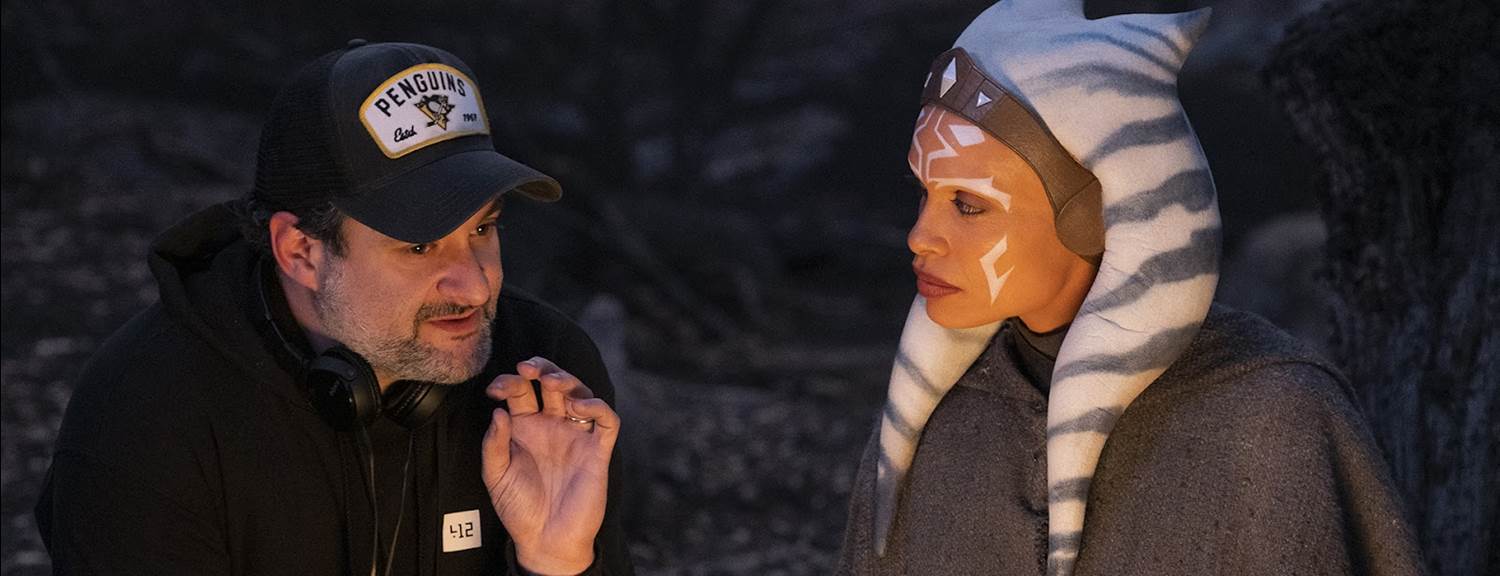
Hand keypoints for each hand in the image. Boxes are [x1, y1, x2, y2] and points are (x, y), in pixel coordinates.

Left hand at [482, 357, 618, 574]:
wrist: (545, 540)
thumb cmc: (519, 509)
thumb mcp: (496, 476)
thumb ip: (494, 444)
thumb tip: (498, 412)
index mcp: (525, 428)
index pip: (521, 392)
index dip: (509, 382)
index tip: (495, 389)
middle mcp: (552, 426)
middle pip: (553, 383)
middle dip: (541, 368)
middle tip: (528, 367)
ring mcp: (576, 436)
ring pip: (580, 393)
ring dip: (568, 380)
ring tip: (552, 382)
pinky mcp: (597, 450)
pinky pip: (607, 420)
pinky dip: (597, 406)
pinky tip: (579, 406)